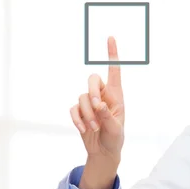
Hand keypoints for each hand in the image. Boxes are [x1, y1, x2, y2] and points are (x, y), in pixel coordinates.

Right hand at [70, 37, 124, 163]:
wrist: (104, 151)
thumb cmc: (115, 138)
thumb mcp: (116, 129)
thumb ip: (108, 116)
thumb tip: (99, 104)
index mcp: (116, 95)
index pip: (114, 71)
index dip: (112, 54)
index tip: (111, 37)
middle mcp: (102, 95)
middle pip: (92, 80)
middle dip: (92, 93)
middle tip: (97, 108)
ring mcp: (89, 103)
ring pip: (82, 97)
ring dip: (87, 114)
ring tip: (94, 128)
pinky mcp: (79, 112)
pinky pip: (73, 109)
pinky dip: (77, 119)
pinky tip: (83, 129)